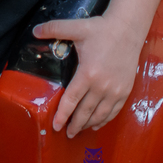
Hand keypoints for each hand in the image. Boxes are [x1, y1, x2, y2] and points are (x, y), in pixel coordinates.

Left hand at [33, 15, 143, 136]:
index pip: (72, 99)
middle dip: (75, 124)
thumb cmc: (101, 29)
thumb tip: (34, 31)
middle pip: (86, 111)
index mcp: (88, 73)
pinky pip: (114, 110)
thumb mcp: (76, 27)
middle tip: (67, 134)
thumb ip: (53, 29)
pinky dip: (105, 119)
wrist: (128, 30)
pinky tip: (97, 124)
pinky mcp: (126, 89)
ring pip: (101, 114)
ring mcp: (116, 90)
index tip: (56, 125)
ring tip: (79, 131)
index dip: (63, 114)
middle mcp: (103, 85)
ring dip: (89, 124)